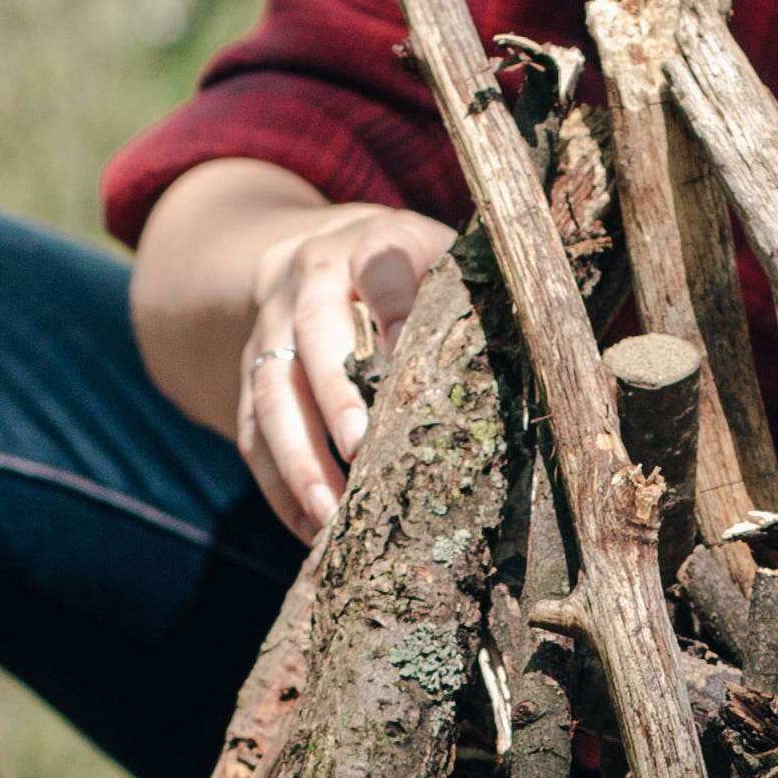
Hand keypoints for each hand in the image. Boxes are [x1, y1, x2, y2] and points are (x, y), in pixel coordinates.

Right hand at [232, 200, 452, 537]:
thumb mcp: (441, 261)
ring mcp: (270, 332)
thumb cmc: (410, 273)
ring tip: (330, 515)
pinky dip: (277, 487)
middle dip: (333, 392)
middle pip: (311, 333)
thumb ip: (468, 298)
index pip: (379, 266)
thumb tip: (527, 354)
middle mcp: (308, 284)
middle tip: (359, 447)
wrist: (323, 255)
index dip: (394, 306)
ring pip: (270, 393)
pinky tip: (311, 529)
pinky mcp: (251, 378)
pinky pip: (252, 434)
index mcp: (367, 248)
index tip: (409, 356)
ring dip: (298, 457)